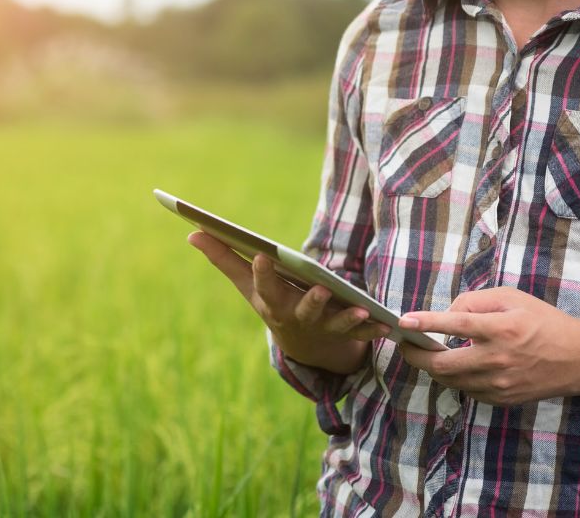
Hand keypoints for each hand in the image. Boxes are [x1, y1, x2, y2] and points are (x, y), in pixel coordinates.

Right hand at [187, 231, 389, 374]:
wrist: (304, 346)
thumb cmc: (272, 303)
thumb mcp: (248, 286)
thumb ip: (224, 259)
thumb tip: (192, 233)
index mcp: (272, 303)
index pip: (265, 287)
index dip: (264, 273)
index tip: (262, 255)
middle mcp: (297, 318)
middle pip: (303, 310)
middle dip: (311, 302)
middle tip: (320, 290)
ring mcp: (323, 327)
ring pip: (336, 324)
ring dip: (348, 318)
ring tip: (359, 308)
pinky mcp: (348, 333)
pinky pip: (363, 332)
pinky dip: (374, 328)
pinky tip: (387, 323)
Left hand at [397, 287, 579, 404]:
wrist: (578, 358)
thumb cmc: (541, 321)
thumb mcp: (510, 298)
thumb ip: (473, 302)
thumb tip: (444, 315)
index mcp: (501, 329)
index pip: (456, 325)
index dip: (426, 322)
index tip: (402, 320)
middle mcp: (498, 359)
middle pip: (443, 365)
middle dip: (415, 356)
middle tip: (404, 344)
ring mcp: (499, 384)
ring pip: (449, 380)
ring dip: (431, 367)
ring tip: (424, 353)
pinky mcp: (501, 399)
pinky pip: (465, 390)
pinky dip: (453, 377)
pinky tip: (453, 365)